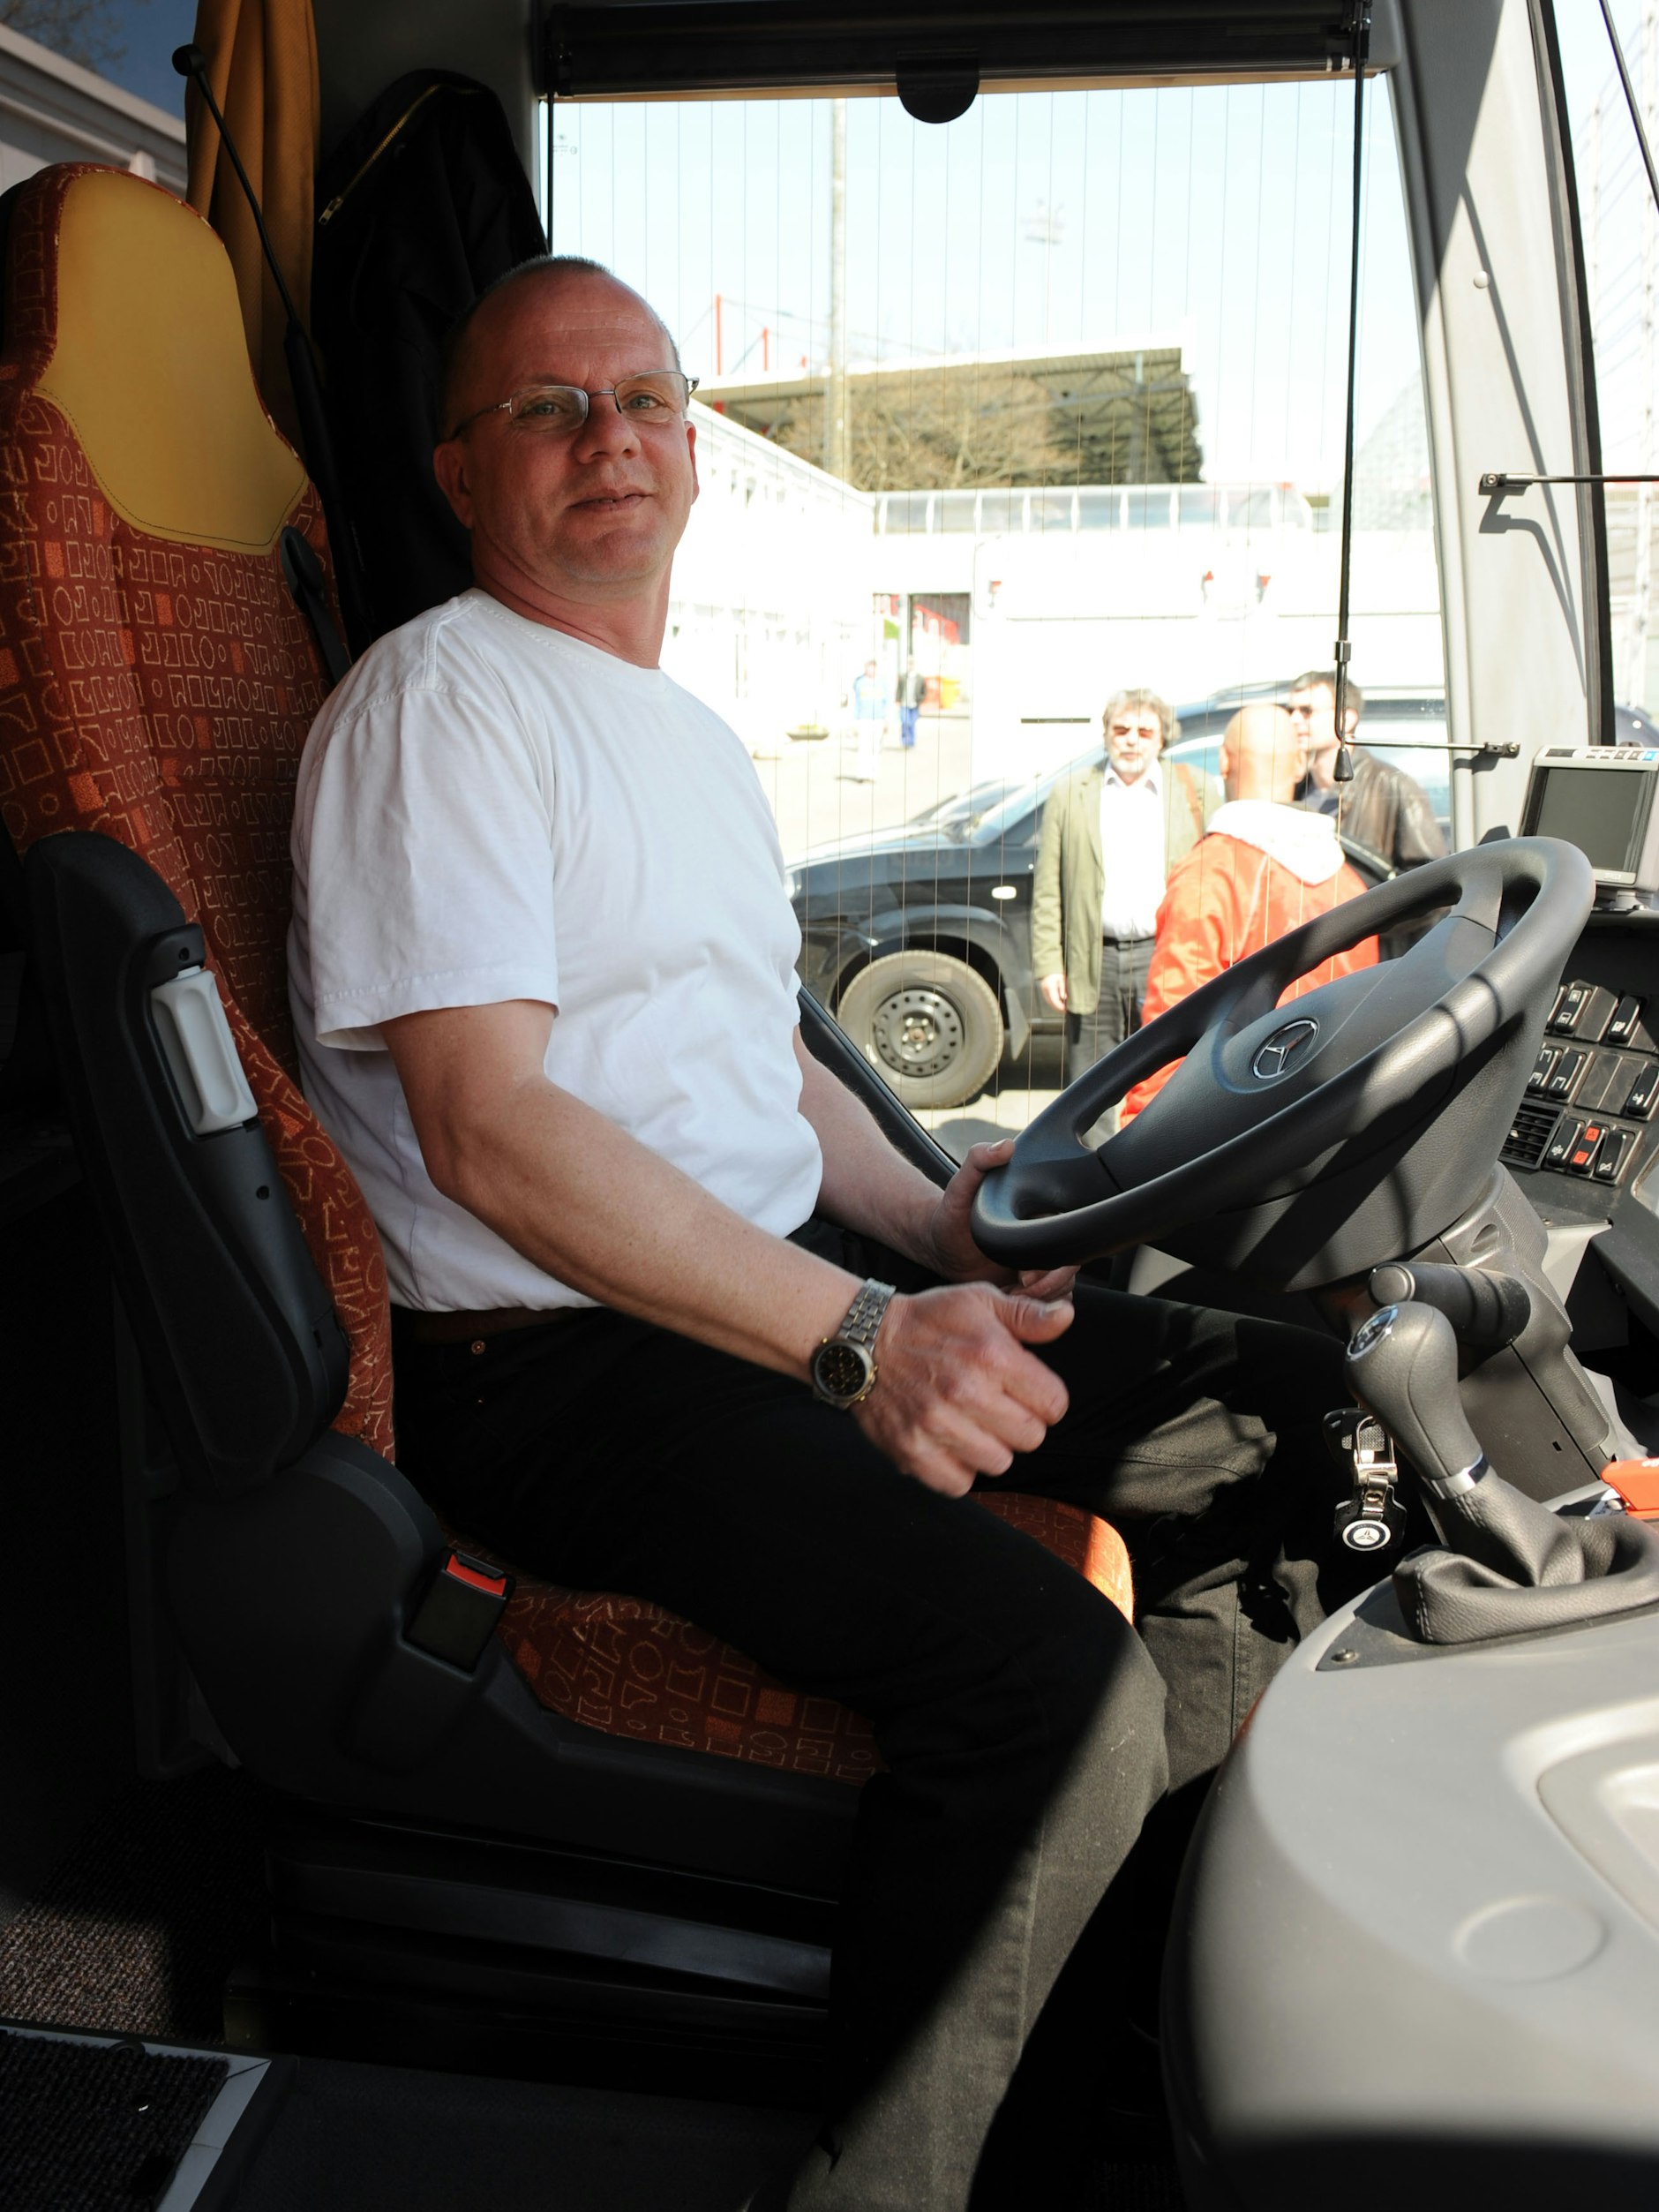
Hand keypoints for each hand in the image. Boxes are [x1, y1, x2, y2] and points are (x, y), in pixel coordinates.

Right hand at [853, 1283, 1073, 1495]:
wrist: (863, 1340)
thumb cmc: (927, 1320)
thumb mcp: (979, 1302)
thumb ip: (1028, 1315)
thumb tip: (1066, 1316)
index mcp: (992, 1356)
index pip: (1054, 1404)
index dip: (1045, 1398)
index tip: (1027, 1391)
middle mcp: (967, 1393)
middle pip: (1031, 1438)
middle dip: (1021, 1423)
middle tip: (997, 1407)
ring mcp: (938, 1426)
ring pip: (999, 1463)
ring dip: (990, 1447)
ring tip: (971, 1423)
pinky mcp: (913, 1451)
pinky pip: (959, 1484)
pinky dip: (958, 1469)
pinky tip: (950, 1443)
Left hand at [922, 1138, 1079, 1301]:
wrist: (940, 1244)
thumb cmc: (952, 1214)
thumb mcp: (962, 1186)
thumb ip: (978, 1161)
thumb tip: (1005, 1145)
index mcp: (1040, 1215)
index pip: (1070, 1240)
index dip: (1055, 1262)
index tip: (1026, 1272)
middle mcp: (1045, 1238)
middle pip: (1070, 1269)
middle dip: (1048, 1286)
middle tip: (1018, 1289)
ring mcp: (1041, 1262)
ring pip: (1064, 1288)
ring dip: (1043, 1300)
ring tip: (1012, 1298)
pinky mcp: (1031, 1284)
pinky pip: (1050, 1301)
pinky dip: (1037, 1308)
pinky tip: (1012, 1303)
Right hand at [1039, 972, 1068, 1013]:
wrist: (1048, 970)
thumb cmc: (1057, 973)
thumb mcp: (1062, 979)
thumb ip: (1063, 988)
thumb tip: (1064, 998)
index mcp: (1050, 987)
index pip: (1054, 1000)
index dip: (1059, 1006)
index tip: (1065, 1009)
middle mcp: (1046, 991)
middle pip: (1051, 1003)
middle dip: (1058, 1008)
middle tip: (1065, 1011)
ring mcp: (1044, 992)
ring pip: (1050, 1003)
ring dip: (1056, 1007)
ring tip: (1063, 1009)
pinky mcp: (1045, 993)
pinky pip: (1049, 1000)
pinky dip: (1054, 1004)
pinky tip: (1059, 1005)